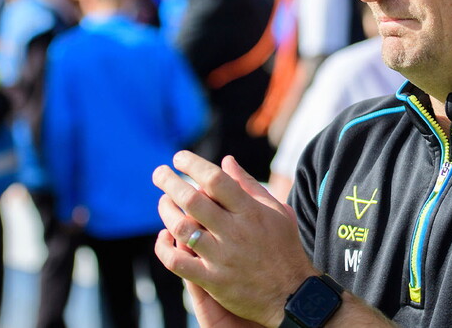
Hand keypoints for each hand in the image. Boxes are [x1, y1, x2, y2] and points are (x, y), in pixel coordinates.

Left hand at [153, 152, 316, 326]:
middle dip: (170, 182)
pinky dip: (164, 248)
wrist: (292, 294)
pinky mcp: (213, 280)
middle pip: (193, 200)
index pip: (216, 180)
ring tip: (163, 201)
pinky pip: (178, 263)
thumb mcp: (276, 210)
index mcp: (251, 212)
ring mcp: (222, 257)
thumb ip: (249, 185)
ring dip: (166, 211)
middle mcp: (235, 232)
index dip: (194, 165)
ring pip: (182, 228)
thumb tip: (226, 161)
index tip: (179, 157)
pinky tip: (163, 237)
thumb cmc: (284, 248)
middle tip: (159, 173)